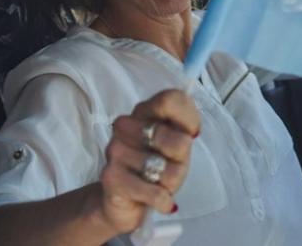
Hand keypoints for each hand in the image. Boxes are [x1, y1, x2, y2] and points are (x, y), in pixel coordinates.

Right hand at [97, 89, 200, 233]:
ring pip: (168, 171)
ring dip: (170, 184)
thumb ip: (184, 129)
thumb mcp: (177, 146)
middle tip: (169, 167)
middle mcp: (126, 125)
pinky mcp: (111, 176)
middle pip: (178, 141)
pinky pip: (155, 192)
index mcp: (145, 111)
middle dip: (181, 162)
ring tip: (156, 182)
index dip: (189, 120)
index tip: (190, 134)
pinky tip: (160, 200)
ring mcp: (116, 149)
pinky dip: (163, 201)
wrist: (124, 202)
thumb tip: (191, 132)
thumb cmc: (156, 168)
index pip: (171, 99)